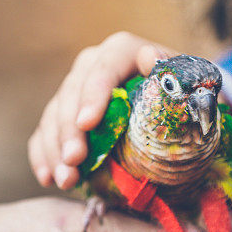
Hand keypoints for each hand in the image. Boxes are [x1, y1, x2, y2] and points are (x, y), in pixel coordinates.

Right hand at [28, 31, 174, 188]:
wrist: (177, 105)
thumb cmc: (185, 94)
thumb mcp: (189, 81)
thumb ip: (175, 72)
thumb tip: (149, 56)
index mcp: (122, 51)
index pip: (103, 68)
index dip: (92, 94)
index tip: (88, 124)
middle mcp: (93, 65)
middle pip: (72, 93)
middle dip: (69, 130)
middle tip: (74, 162)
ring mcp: (75, 89)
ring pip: (54, 115)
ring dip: (55, 149)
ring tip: (65, 180)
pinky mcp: (65, 113)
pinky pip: (44, 132)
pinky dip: (42, 155)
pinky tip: (46, 177)